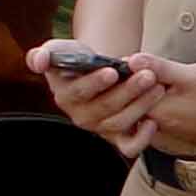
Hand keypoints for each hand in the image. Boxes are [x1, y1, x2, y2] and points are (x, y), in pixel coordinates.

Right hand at [29, 41, 172, 155]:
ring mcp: (99, 127)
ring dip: (141, 105)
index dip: (95, 83)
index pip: (79, 91)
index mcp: (65, 96)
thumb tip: (38, 61)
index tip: (112, 71)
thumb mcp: (57, 50)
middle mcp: (80, 115)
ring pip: (120, 121)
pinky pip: (128, 146)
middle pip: (105, 107)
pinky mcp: (116, 136)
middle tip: (147, 75)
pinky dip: (141, 138)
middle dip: (128, 90)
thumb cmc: (76, 58)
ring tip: (157, 86)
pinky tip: (152, 122)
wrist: (96, 68)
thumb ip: (44, 54)